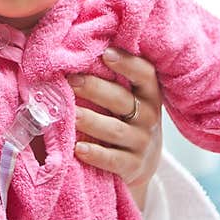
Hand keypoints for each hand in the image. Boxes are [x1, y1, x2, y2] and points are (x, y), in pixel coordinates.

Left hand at [69, 47, 162, 209]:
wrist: (139, 165)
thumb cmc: (123, 122)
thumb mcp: (125, 101)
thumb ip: (110, 81)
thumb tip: (73, 56)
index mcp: (148, 95)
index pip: (144, 74)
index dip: (127, 63)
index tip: (105, 52)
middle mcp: (149, 117)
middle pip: (122, 100)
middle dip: (95, 88)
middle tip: (71, 80)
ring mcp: (143, 143)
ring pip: (116, 130)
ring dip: (92, 121)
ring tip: (71, 114)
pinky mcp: (133, 167)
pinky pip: (113, 160)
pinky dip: (96, 154)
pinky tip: (78, 148)